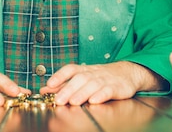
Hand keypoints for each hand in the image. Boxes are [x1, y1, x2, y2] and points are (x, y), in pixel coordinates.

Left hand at [39, 61, 162, 104]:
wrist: (127, 73)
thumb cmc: (101, 77)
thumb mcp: (83, 78)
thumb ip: (64, 85)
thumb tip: (44, 90)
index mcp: (84, 70)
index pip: (70, 69)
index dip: (59, 76)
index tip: (49, 84)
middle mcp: (93, 73)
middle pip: (79, 78)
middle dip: (68, 89)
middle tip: (58, 100)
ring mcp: (105, 79)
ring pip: (92, 84)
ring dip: (82, 93)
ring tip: (73, 102)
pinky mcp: (117, 87)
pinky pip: (108, 90)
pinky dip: (101, 95)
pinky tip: (94, 101)